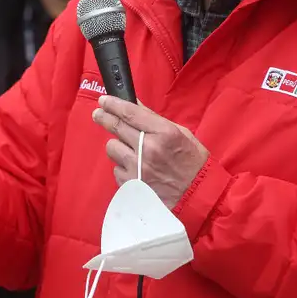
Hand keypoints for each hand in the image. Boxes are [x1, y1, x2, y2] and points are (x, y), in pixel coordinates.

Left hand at [92, 95, 208, 208]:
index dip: (113, 104)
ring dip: (118, 146)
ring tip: (130, 150)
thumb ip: (154, 120)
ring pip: (112, 148)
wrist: (197, 198)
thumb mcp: (181, 134)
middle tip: (98, 114)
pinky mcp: (131, 186)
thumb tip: (134, 105)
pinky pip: (116, 169)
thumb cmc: (193, 163)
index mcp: (164, 133)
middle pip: (117, 127)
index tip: (103, 100)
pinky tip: (136, 169)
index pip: (130, 113)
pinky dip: (123, 167)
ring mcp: (138, 169)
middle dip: (104, 117)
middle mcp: (149, 149)